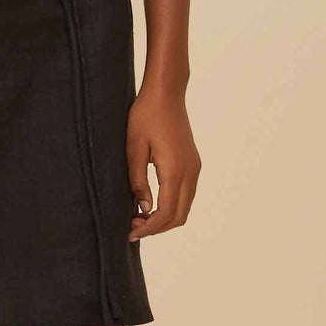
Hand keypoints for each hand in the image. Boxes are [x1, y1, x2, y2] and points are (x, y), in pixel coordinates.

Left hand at [126, 85, 200, 240]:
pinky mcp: (193, 163)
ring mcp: (194, 167)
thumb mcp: (133, 149)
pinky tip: (152, 203)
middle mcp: (190, 171)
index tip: (130, 233)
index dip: (149, 228)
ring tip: (139, 217)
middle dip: (158, 228)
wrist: (166, 93)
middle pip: (179, 215)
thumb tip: (143, 209)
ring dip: (165, 218)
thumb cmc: (145, 116)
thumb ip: (138, 181)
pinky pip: (186, 194)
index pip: (166, 212)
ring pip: (184, 207)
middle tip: (133, 227)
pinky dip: (171, 206)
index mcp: (175, 169)